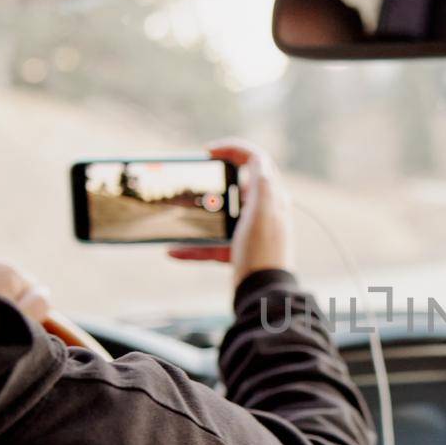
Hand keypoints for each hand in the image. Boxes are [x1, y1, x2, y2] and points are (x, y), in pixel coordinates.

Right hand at [168, 140, 293, 284]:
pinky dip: (194, 248)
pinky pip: (213, 246)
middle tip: (186, 185)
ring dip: (196, 217)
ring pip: (220, 218)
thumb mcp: (263, 215)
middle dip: (208, 185)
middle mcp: (264, 212)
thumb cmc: (263, 254)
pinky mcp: (239, 253)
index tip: (207, 152)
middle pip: (234, 187)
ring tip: (175, 215)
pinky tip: (173, 252)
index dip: (233, 149)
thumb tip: (258, 161)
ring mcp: (250, 233)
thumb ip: (262, 186)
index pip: (256, 159)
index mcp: (272, 197)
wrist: (263, 296)